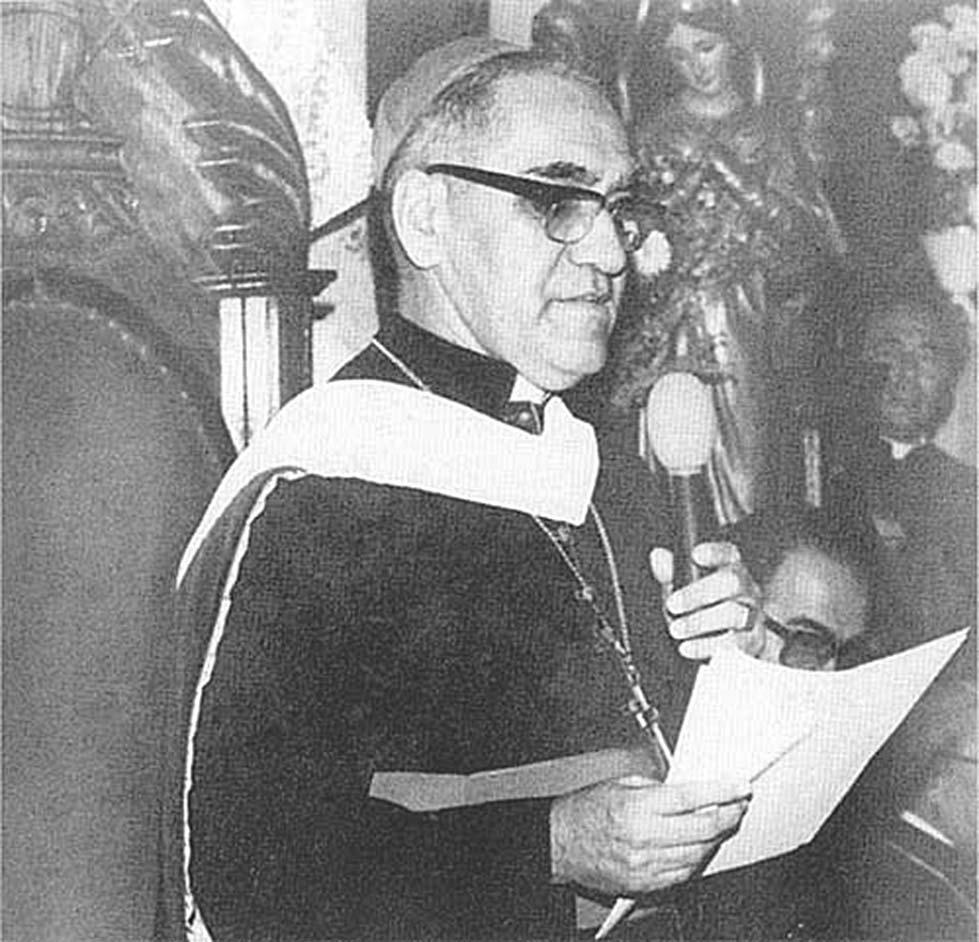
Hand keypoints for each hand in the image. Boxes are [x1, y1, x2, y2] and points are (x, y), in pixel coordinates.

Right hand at [550, 777, 749, 895]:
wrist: (560, 843)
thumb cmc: (585, 811)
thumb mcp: (620, 784)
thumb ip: (657, 788)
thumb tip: (689, 792)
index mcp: (638, 807)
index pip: (692, 797)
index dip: (722, 791)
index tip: (740, 786)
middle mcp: (644, 837)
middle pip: (703, 828)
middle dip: (729, 815)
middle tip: (739, 805)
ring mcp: (646, 864)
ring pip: (699, 854)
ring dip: (717, 838)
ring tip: (724, 824)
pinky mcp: (644, 884)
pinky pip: (684, 875)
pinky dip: (699, 860)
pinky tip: (702, 848)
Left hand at [650, 542, 773, 660]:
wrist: (729, 641)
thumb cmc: (701, 606)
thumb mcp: (682, 587)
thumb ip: (669, 571)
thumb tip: (658, 555)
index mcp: (730, 568)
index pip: (728, 553)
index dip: (714, 552)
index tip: (695, 555)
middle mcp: (746, 587)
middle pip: (733, 582)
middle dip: (699, 593)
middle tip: (672, 605)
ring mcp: (753, 614)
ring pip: (735, 613)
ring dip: (700, 622)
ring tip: (675, 629)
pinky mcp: (753, 640)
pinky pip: (735, 643)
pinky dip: (707, 646)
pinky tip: (686, 647)